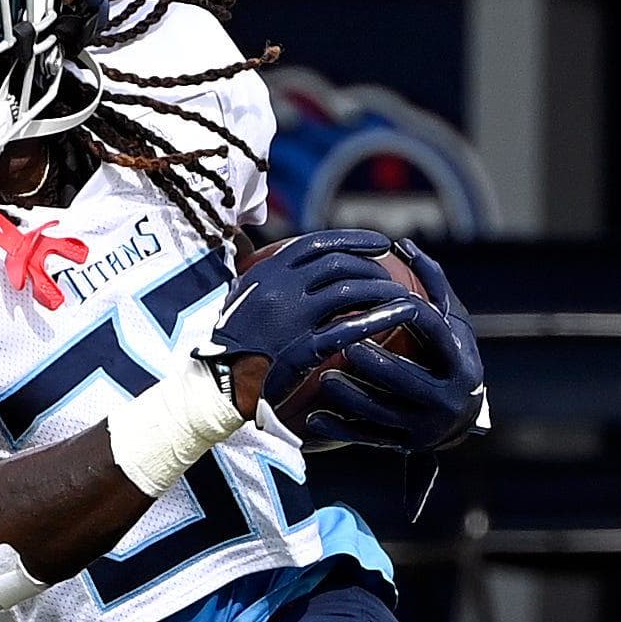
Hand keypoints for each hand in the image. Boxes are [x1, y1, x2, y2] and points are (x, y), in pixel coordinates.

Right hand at [206, 229, 422, 414]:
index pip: (318, 243)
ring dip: (382, 289)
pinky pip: (348, 329)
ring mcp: (292, 318)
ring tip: (402, 296)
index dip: (354, 239)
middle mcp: (281, 289)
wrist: (218, 382)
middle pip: (339, 264)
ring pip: (349, 291)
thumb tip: (294, 259)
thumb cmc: (231, 341)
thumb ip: (268, 276)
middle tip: (390, 276)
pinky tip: (400, 316)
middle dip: (372, 266)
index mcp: (268, 273)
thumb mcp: (242, 296)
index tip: (380, 244)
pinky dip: (379, 318)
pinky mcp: (302, 347)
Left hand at [288, 238, 486, 450]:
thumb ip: (432, 283)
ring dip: (352, 397)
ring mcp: (424, 426)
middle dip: (379, 366)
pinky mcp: (402, 444)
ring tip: (326, 378)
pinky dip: (339, 428)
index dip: (414, 316)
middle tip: (348, 347)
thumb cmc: (449, 354)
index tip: (389, 300)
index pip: (437, 335)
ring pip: (383, 413)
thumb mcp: (452, 322)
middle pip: (409, 381)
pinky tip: (313, 418)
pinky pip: (366, 438)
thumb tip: (403, 243)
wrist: (459, 418)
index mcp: (460, 362)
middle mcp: (447, 398)